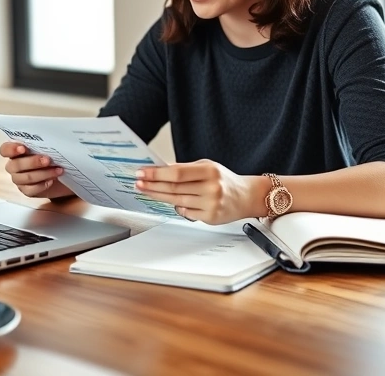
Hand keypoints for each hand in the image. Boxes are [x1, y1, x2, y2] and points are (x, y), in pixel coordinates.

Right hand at [0, 142, 74, 198]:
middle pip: (16, 165)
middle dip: (33, 162)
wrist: (61, 174)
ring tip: (57, 170)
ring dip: (43, 173)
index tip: (23, 149)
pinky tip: (51, 181)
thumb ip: (43, 144)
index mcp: (16, 151)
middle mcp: (14, 165)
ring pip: (25, 178)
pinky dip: (42, 185)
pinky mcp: (26, 190)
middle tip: (47, 160)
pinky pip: (30, 189)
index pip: (5, 149)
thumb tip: (50, 138)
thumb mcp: (48, 148)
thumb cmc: (53, 157)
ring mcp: (19, 179)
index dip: (11, 149)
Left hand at [134, 159, 259, 224]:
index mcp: (209, 171)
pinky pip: (186, 213)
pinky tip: (173, 202)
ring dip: (158, 196)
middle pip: (173, 188)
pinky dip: (178, 207)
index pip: (176, 173)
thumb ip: (184, 169)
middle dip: (152, 185)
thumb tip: (159, 169)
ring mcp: (211, 203)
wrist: (247, 196)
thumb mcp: (207, 167)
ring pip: (177, 201)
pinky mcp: (210, 217)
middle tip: (138, 183)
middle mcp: (210, 187)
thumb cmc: (224, 180)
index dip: (156, 174)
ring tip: (145, 191)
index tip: (141, 173)